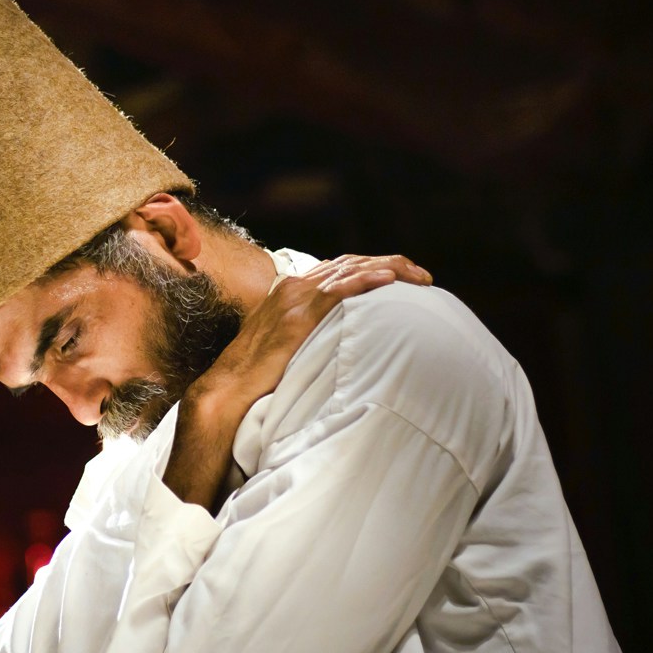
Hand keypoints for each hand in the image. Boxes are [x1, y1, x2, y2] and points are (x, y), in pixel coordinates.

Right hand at [188, 254, 430, 413]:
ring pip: (350, 271)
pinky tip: (389, 281)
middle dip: (391, 265)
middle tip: (424, 277)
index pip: (342, 268)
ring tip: (419, 277)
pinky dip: (364, 282)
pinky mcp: (296, 318)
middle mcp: (294, 287)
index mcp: (292, 290)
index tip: (404, 277)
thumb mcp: (287, 344)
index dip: (376, 268)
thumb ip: (311, 333)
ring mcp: (294, 299)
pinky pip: (337, 292)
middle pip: (352, 263)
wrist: (229, 388)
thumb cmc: (258, 373)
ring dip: (388, 270)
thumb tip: (339, 341)